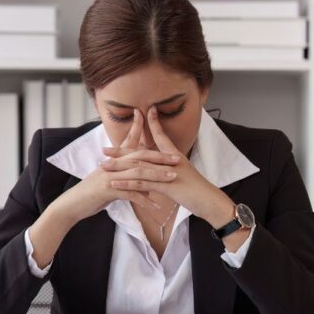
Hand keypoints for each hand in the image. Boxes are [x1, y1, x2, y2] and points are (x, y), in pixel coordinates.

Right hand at [50, 109, 179, 225]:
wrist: (72, 205)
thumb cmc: (93, 195)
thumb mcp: (112, 185)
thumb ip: (130, 183)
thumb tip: (150, 187)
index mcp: (113, 160)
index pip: (131, 144)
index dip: (142, 133)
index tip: (159, 129)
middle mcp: (112, 164)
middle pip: (140, 156)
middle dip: (160, 157)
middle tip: (177, 159)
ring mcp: (110, 176)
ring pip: (138, 172)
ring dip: (157, 175)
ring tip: (172, 178)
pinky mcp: (107, 189)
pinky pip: (130, 193)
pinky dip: (144, 199)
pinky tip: (156, 206)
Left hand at [101, 106, 235, 226]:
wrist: (210, 200)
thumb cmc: (197, 189)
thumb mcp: (183, 175)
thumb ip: (170, 169)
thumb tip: (161, 167)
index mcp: (174, 156)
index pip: (160, 135)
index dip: (151, 124)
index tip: (141, 113)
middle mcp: (169, 161)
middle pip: (141, 152)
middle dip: (121, 151)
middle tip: (104, 150)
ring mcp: (167, 173)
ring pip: (138, 167)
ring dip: (119, 166)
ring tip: (104, 166)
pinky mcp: (166, 186)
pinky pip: (143, 183)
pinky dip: (127, 183)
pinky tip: (115, 183)